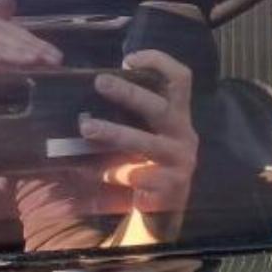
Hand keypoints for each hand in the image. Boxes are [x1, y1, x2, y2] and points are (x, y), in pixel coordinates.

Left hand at [80, 49, 198, 241]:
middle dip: (128, 93)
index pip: (181, 79)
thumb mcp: (148, 136)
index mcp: (179, 117)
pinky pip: (138, 176)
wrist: (165, 212)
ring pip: (145, 142)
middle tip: (100, 82)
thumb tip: (94, 92)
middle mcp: (184, 135)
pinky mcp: (171, 188)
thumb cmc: (149, 165)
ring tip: (87, 127)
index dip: (159, 62)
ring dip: (114, 132)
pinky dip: (115, 173)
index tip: (128, 59)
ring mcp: (180, 162)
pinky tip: (98, 174)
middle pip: (159, 107)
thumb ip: (133, 116)